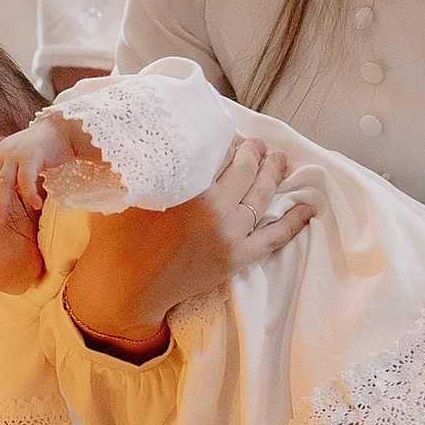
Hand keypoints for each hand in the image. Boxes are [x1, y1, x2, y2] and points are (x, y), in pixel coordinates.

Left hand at [0, 122, 66, 227]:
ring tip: (2, 220)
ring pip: (3, 183)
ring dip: (1, 204)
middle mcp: (4, 152)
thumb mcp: (18, 156)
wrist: (62, 130)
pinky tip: (36, 205)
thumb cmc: (41, 148)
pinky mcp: (32, 156)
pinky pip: (26, 180)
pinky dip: (29, 194)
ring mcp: (17, 153)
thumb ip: (7, 169)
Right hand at [62, 137, 312, 356]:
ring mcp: (230, 236)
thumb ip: (146, 164)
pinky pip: (274, 237)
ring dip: (273, 173)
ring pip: (262, 196)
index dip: (226, 141)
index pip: (218, 153)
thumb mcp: (125, 191)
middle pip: (245, 170)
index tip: (229, 134)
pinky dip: (293, 222)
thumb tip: (158, 134)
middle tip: (254, 142)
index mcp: (187, 189)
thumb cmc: (116, 239)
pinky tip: (308, 207)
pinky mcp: (237, 259)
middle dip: (253, 152)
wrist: (124, 291)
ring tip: (278, 158)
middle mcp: (215, 210)